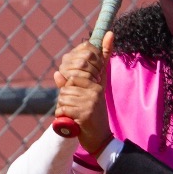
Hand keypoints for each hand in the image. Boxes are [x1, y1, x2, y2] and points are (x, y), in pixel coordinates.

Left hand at [54, 32, 113, 155]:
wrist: (100, 139)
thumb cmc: (94, 111)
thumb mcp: (97, 86)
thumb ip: (98, 63)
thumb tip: (109, 35)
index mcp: (98, 80)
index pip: (82, 59)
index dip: (71, 65)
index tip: (69, 76)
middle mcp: (96, 88)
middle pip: (69, 77)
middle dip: (65, 88)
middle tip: (70, 99)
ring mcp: (91, 100)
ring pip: (64, 93)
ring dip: (64, 104)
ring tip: (74, 111)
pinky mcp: (85, 113)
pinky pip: (63, 106)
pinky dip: (63, 114)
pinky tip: (72, 119)